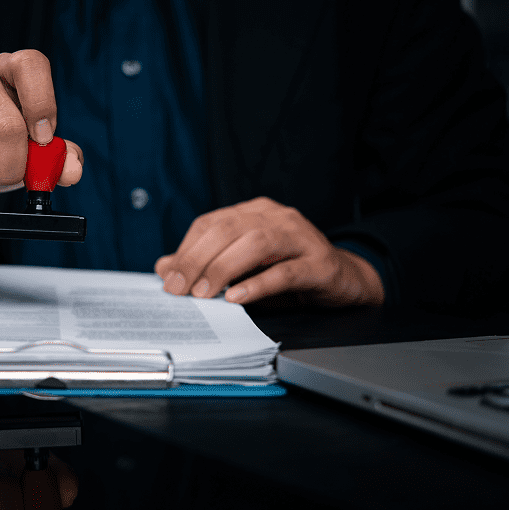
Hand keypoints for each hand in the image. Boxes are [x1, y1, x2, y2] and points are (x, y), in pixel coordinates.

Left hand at [154, 196, 384, 307]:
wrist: (345, 279)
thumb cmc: (289, 271)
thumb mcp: (243, 267)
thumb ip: (205, 264)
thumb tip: (164, 269)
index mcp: (254, 212)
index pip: (211, 223)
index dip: (186, 250)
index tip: (169, 278)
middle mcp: (276, 217)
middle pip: (228, 229)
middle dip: (197, 259)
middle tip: (179, 289)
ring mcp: (301, 237)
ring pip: (256, 243)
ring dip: (224, 269)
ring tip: (204, 294)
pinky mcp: (320, 263)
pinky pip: (286, 271)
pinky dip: (258, 284)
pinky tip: (237, 297)